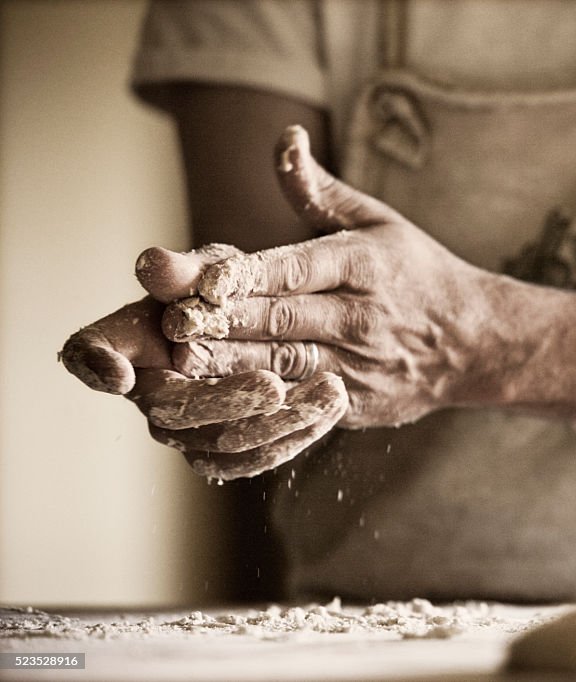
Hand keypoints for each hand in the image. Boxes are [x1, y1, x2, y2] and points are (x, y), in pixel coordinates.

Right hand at [60, 243, 347, 479]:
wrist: (277, 325)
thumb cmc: (233, 291)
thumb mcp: (220, 269)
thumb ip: (191, 269)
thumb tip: (152, 263)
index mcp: (131, 337)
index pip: (90, 350)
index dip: (96, 363)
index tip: (118, 372)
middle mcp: (149, 388)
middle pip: (170, 408)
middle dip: (223, 399)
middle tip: (273, 386)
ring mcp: (183, 428)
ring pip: (219, 443)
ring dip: (275, 423)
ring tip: (327, 392)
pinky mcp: (222, 451)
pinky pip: (251, 460)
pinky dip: (293, 438)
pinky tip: (329, 411)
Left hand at [163, 126, 495, 428]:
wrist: (474, 342)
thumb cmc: (416, 273)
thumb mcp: (379, 222)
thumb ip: (319, 190)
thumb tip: (284, 138)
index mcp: (363, 263)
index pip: (290, 267)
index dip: (235, 274)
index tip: (181, 273)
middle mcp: (361, 315)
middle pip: (278, 317)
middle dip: (217, 318)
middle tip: (161, 317)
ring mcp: (359, 364)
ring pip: (283, 363)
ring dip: (226, 362)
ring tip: (174, 358)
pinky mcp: (355, 402)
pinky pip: (299, 404)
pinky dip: (258, 402)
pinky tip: (215, 400)